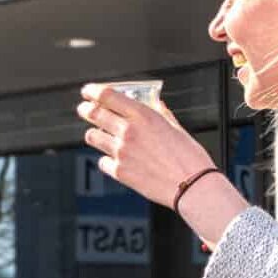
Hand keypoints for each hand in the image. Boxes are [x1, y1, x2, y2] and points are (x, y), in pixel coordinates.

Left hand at [77, 83, 215, 206]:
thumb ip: (160, 113)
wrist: (191, 186)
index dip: (93, 91)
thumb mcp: (176, 127)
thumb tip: (155, 104)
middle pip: (94, 114)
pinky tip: (115, 160)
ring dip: (94, 134)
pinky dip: (106, 160)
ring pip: (93, 137)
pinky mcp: (120, 172)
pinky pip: (103, 162)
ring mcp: (121, 152)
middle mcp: (128, 131)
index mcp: (143, 115)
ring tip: (98, 135)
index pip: (107, 96)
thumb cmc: (189, 157)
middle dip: (86, 109)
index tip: (88, 91)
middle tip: (85, 109)